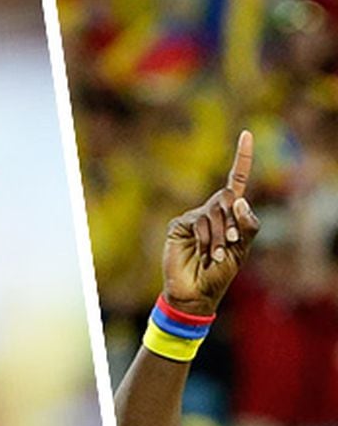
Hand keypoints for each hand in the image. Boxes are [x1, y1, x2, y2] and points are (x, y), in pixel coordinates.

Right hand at [161, 130, 259, 316]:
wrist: (196, 292)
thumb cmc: (220, 273)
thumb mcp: (242, 249)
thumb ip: (247, 225)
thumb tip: (237, 198)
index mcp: (229, 214)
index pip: (236, 180)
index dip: (242, 157)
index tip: (247, 133)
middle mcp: (211, 211)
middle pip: (226, 197)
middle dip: (232, 223)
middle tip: (230, 244)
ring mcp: (193, 217)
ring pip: (214, 212)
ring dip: (220, 237)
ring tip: (216, 256)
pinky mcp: (178, 225)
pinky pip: (199, 222)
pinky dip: (207, 239)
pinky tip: (205, 253)